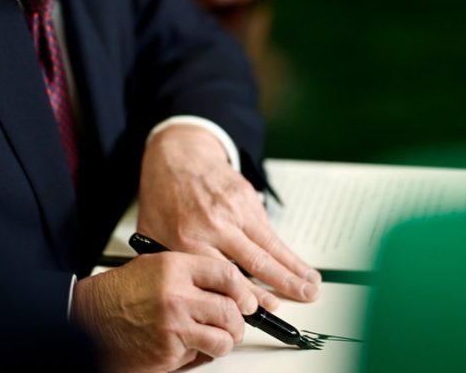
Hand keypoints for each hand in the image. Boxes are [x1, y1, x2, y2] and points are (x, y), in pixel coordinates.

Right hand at [72, 251, 257, 371]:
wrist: (87, 319)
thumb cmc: (118, 294)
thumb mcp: (154, 266)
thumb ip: (189, 272)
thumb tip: (224, 286)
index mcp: (174, 268)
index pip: (226, 275)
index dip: (242, 289)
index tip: (246, 298)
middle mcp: (176, 296)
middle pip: (230, 310)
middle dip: (237, 321)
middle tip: (235, 323)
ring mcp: (173, 326)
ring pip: (223, 338)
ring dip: (223, 341)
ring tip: (213, 337)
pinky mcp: (168, 353)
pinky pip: (200, 356)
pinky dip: (197, 354)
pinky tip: (183, 345)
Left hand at [137, 126, 320, 303]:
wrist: (177, 155)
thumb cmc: (164, 197)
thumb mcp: (155, 234)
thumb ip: (174, 265)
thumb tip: (196, 296)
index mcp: (188, 239)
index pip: (223, 276)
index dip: (246, 296)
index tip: (262, 311)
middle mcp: (215, 225)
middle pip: (255, 261)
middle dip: (282, 284)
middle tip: (302, 298)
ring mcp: (234, 210)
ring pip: (270, 246)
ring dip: (293, 268)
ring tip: (311, 284)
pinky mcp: (247, 198)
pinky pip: (268, 230)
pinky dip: (285, 250)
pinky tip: (297, 263)